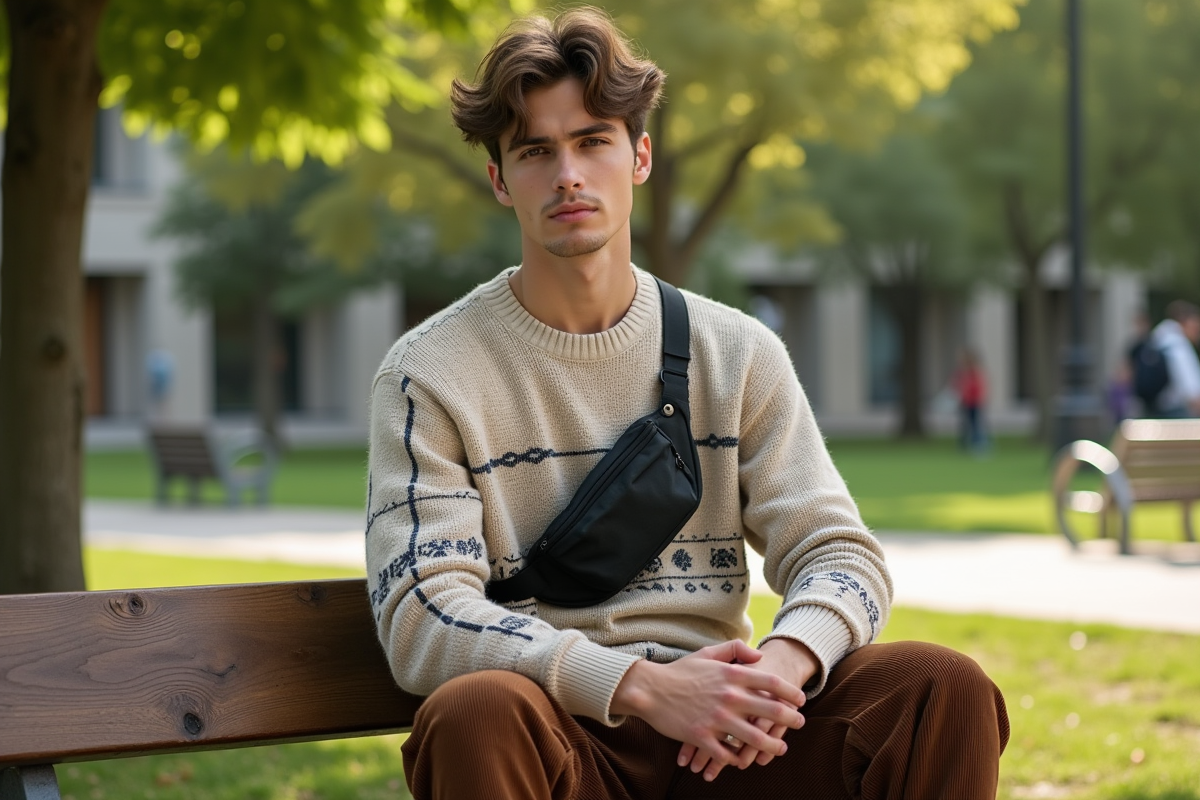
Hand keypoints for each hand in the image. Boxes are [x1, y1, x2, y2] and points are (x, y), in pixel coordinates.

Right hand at [675, 638, 818, 779]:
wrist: (650, 690)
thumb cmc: (680, 671)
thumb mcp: (707, 653)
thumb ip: (735, 649)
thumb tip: (759, 656)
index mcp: (731, 675)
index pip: (771, 683)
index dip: (791, 692)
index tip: (801, 700)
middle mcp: (728, 697)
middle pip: (771, 711)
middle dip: (791, 720)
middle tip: (800, 723)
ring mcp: (716, 719)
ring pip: (754, 738)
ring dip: (772, 746)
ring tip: (781, 748)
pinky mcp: (702, 736)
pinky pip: (728, 754)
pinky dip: (738, 759)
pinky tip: (744, 760)